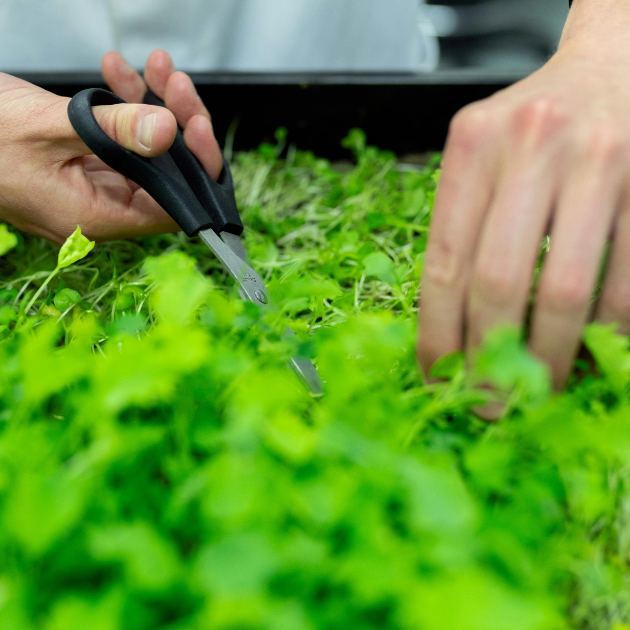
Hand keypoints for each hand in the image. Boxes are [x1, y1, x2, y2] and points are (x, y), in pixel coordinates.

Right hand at [0, 49, 221, 242]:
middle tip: (175, 82)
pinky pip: (119, 141)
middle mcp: (101, 210)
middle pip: (166, 176)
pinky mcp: (84, 166)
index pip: (173, 208)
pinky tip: (117, 72)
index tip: (197, 124)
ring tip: (153, 66)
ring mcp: (93, 187)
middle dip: (177, 124)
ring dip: (153, 107)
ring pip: (145, 154)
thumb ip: (113, 131)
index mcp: (97, 218)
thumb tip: (168, 131)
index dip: (195, 169)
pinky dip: (123, 108)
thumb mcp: (49, 126)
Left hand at [417, 1, 629, 392]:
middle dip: (489, 359)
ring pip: (567, 292)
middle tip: (487, 402)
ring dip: (549, 357)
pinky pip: (625, 284)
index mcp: (473, 145)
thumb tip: (450, 331)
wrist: (612, 67)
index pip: (443, 263)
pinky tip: (587, 348)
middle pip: (499, 284)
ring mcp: (600, 161)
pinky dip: (605, 330)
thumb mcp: (480, 159)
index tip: (438, 377)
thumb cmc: (531, 128)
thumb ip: (462, 229)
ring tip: (535, 389)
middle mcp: (532, 146)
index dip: (438, 334)